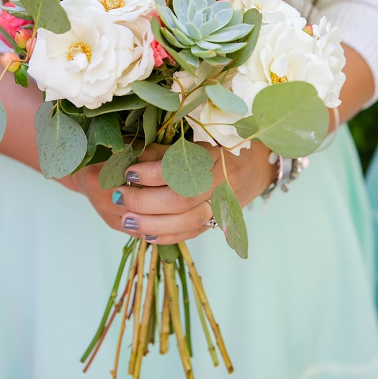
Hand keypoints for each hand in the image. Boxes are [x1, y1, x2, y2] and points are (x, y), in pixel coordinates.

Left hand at [63, 141, 273, 244]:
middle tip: (120, 196)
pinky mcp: (219, 221)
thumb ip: (163, 152)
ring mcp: (223, 205)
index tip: (128, 172)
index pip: (180, 170)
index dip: (150, 174)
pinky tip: (144, 232)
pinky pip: (192, 233)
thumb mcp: (192, 142)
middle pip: (182, 201)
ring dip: (152, 224)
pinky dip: (166, 236)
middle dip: (145, 201)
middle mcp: (223, 183)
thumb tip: (129, 161)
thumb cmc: (218, 148)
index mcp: (216, 157)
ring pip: (188, 222)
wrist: (258, 163)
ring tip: (127, 218)